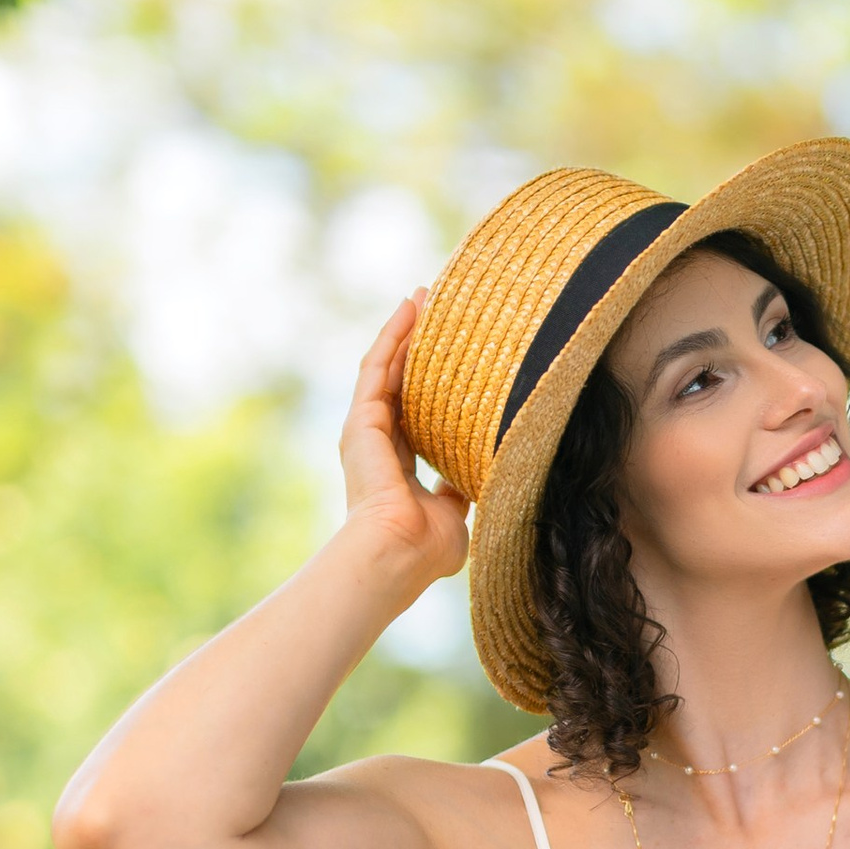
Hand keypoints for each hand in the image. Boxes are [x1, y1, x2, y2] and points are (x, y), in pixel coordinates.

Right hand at [337, 295, 466, 590]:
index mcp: (402, 465)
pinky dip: (393, 335)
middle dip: (420, 345)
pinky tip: (409, 308)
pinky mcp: (361, 419)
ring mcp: (367, 429)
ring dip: (406, 329)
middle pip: (402, 381)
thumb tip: (487, 475)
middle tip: (442, 310)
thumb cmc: (428, 547)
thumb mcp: (457, 511)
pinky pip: (378, 367)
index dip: (435, 382)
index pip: (419, 412)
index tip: (457, 355)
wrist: (398, 553)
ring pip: (389, 366)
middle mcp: (381, 443)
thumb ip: (464, 489)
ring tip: (425, 295)